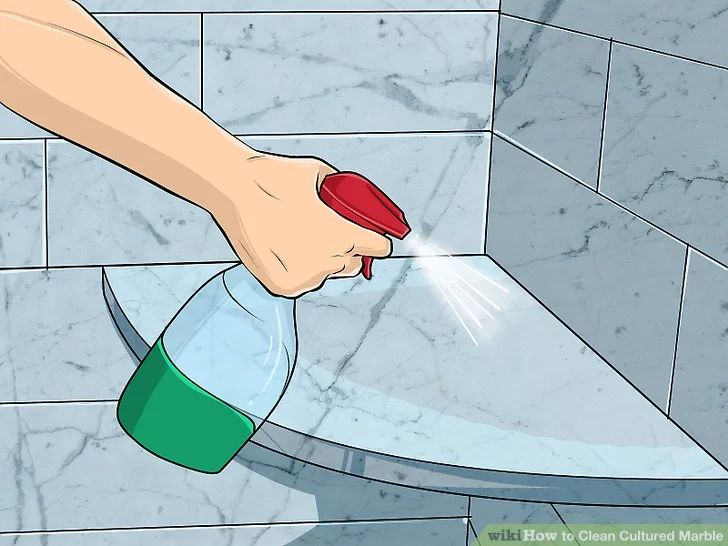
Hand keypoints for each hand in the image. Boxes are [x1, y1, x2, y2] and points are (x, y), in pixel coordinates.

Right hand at [208, 150, 391, 296]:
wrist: (231, 188)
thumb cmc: (275, 177)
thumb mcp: (319, 173)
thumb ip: (343, 191)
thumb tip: (354, 199)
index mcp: (342, 235)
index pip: (379, 248)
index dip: (376, 239)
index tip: (373, 235)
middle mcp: (326, 262)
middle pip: (353, 262)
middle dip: (349, 248)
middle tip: (331, 231)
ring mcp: (304, 277)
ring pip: (329, 272)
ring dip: (325, 259)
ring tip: (303, 236)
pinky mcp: (284, 287)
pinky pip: (306, 280)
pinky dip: (302, 267)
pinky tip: (288, 248)